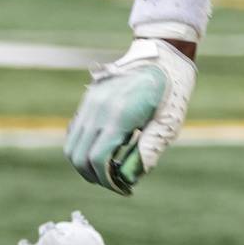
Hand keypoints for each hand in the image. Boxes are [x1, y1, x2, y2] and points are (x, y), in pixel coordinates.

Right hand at [64, 38, 195, 194]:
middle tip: (115, 184)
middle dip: (94, 177)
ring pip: (71, 145)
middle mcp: (98, 109)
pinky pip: (76, 130)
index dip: (108, 181)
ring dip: (85, 163)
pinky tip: (106, 150)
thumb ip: (148, 151)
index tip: (124, 190)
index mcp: (119, 115)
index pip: (98, 159)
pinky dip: (83, 147)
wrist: (163, 54)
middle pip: (78, 156)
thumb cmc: (172, 89)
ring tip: (109, 170)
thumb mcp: (168, 123)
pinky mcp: (89, 99)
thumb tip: (130, 178)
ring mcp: (90, 102)